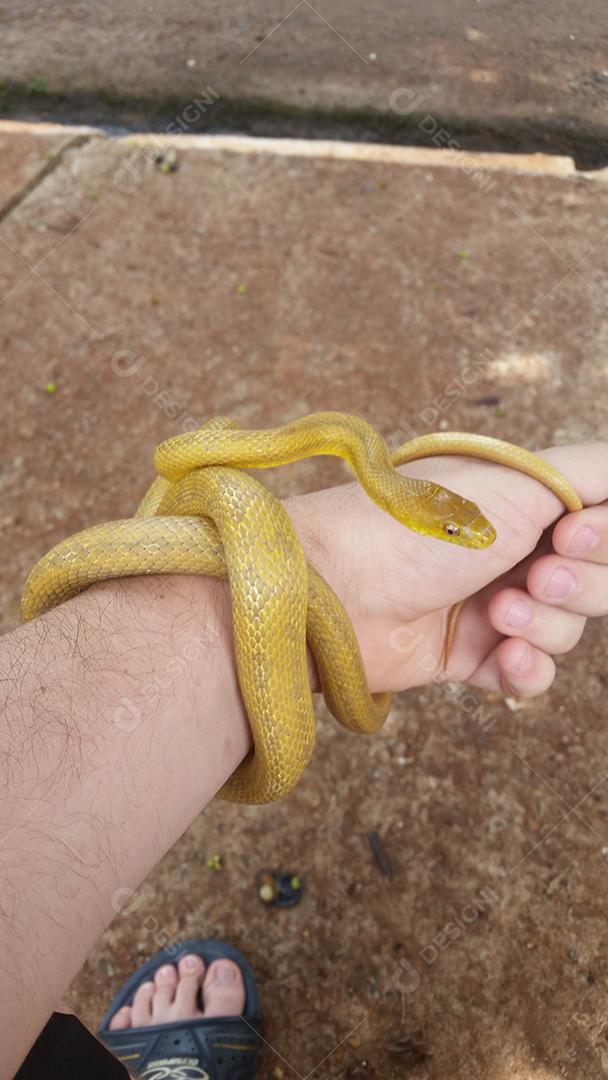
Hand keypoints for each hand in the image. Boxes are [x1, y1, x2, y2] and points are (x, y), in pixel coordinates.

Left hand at [287, 440, 607, 698]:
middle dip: (580, 586)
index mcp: (528, 500)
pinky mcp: (469, 655)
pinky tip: (504, 658)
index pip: (602, 528)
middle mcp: (515, 548)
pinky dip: (526, 672)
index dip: (602, 539)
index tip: (568, 534)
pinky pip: (530, 674)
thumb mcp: (519, 479)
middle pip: (597, 581)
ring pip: (568, 629)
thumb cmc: (422, 523)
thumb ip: (592, 472)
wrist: (339, 589)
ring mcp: (493, 603)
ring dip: (544, 626)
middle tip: (535, 578)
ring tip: (496, 616)